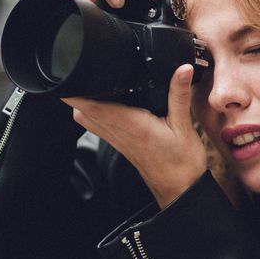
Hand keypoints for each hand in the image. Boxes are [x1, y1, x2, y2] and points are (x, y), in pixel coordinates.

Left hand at [64, 64, 206, 209]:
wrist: (181, 190)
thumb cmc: (182, 163)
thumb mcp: (184, 125)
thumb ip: (179, 95)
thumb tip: (182, 68)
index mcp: (131, 125)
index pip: (93, 107)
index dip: (76, 92)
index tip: (74, 74)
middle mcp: (119, 133)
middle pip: (82, 112)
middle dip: (77, 92)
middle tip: (84, 72)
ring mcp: (117, 140)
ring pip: (86, 120)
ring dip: (84, 102)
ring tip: (92, 83)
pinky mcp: (121, 144)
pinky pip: (98, 126)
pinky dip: (95, 112)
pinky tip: (107, 101)